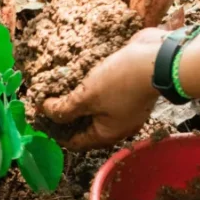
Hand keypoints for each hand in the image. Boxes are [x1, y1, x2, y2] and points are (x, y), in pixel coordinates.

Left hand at [42, 28, 166, 149]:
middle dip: (66, 114)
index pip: (76, 142)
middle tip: (47, 100)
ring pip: (95, 107)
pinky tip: (80, 75)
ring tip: (60, 86)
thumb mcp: (87, 96)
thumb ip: (65, 108)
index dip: (56, 131)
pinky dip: (92, 88)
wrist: (159, 58)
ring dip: (79, 98)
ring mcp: (125, 106)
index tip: (40, 118)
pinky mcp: (128, 89)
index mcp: (108, 133)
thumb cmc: (123, 81)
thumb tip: (45, 112)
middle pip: (85, 125)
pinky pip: (105, 93)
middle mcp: (118, 125)